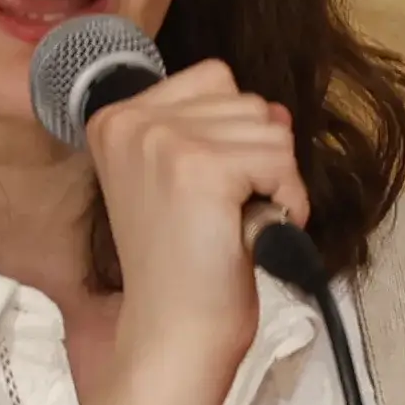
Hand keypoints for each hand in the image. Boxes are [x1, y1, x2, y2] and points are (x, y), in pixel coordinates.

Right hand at [70, 55, 308, 404]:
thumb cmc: (187, 262)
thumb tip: (278, 110)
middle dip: (260, 160)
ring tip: (235, 222)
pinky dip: (288, 200)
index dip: (236, 136)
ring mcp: (162, 140)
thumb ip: (228, 131)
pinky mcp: (200, 168)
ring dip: (275, 182)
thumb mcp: (194, 179)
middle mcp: (131, 119)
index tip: (208, 188)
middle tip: (224, 212)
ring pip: (272, 128)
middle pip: (248, 101)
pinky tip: (252, 231)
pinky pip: (282, 160)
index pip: (215, 78)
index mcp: (116, 117)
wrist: (175, 326)